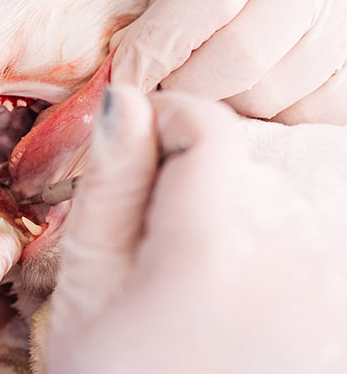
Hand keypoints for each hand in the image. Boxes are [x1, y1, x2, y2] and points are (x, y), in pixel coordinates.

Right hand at [45, 85, 346, 372]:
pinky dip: (266, 249)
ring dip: (230, 212)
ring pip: (277, 199)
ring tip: (188, 277)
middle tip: (147, 235)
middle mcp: (295, 258)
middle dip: (192, 176)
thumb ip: (110, 186)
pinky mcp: (340, 311)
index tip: (135, 140)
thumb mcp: (89, 287)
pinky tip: (231, 297)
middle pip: (245, 161)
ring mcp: (329, 290)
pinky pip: (306, 244)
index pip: (208, 124)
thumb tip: (125, 100)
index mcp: (213, 244)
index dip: (164, 116)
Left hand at [111, 0, 346, 124]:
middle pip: (238, 58)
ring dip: (220, 101)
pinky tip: (251, 90)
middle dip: (181, 82)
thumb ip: (160, 5)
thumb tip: (123, 76)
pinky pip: (303, 118)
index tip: (122, 77)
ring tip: (208, 78)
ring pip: (266, 97)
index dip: (155, 46)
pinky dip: (264, 116)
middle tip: (163, 81)